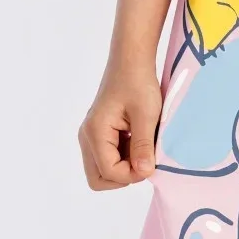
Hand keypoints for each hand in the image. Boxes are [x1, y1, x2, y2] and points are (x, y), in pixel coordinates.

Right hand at [79, 63, 161, 190]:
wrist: (131, 60)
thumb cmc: (139, 82)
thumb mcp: (146, 114)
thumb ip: (143, 145)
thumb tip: (144, 173)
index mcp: (95, 132)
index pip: (108, 172)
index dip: (132, 174)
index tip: (152, 162)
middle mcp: (87, 137)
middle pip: (99, 178)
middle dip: (124, 176)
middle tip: (144, 159)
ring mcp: (91, 136)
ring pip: (103, 170)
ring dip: (124, 166)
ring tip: (143, 147)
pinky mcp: (99, 133)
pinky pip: (107, 157)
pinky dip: (123, 157)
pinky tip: (138, 140)